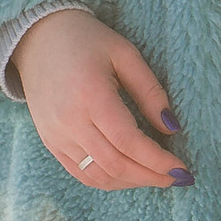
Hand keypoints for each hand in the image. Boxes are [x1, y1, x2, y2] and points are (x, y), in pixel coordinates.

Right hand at [12, 9, 192, 191]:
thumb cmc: (87, 40)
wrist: (39, 39)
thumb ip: (150, 91)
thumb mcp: (126, 54)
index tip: (182, 168)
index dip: (157, 161)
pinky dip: (108, 180)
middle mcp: (70, 121)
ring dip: (131, 182)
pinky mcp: (50, 142)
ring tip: (156, 177)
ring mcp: (56, 136)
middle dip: (150, 176)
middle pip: (115, 164)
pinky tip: (129, 175)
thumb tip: (172, 127)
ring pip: (98, 175)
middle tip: (176, 177)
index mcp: (91, 95)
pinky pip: (80, 173)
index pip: (128, 142)